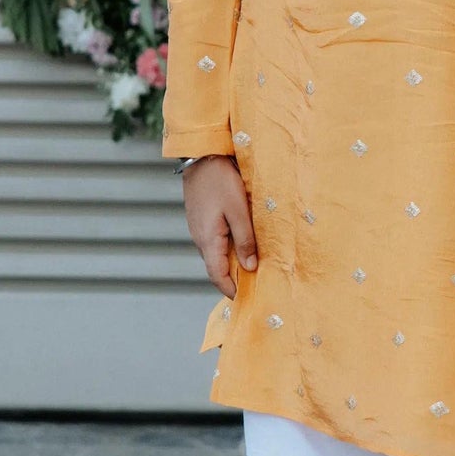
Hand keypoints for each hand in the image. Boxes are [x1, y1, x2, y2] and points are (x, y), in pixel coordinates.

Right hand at [183, 156, 257, 297]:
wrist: (201, 156)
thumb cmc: (221, 181)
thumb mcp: (238, 211)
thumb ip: (245, 240)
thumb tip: (250, 267)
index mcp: (208, 240)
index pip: (217, 276)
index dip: (230, 290)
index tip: (245, 299)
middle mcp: (200, 238)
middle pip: (217, 266)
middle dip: (234, 278)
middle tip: (255, 284)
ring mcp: (199, 228)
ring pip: (217, 253)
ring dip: (233, 261)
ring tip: (253, 266)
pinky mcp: (202, 219)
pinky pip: (216, 240)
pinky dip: (229, 247)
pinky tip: (243, 243)